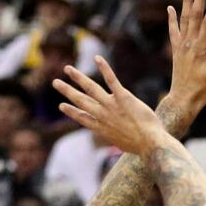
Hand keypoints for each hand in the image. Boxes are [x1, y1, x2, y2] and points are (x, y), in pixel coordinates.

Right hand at [54, 56, 168, 155]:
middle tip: (55, 82)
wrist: (150, 144)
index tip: (61, 105)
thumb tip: (118, 138)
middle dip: (67, 91)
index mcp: (101, 128)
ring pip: (90, 88)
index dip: (71, 111)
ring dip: (77, 77)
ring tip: (67, 68)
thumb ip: (117, 137)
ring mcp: (111, 106)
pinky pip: (111, 80)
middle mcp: (102, 116)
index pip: (82, 117)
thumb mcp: (122, 144)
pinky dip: (104, 68)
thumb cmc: (140, 146)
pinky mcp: (123, 98)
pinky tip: (97, 58)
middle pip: (80, 100)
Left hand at [165, 0, 205, 113]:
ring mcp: (181, 46)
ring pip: (184, 19)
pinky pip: (173, 31)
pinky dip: (172, 19)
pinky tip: (170, 8)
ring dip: (186, 4)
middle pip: (194, 16)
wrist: (183, 101)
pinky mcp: (176, 51)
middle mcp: (189, 44)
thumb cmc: (203, 90)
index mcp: (201, 48)